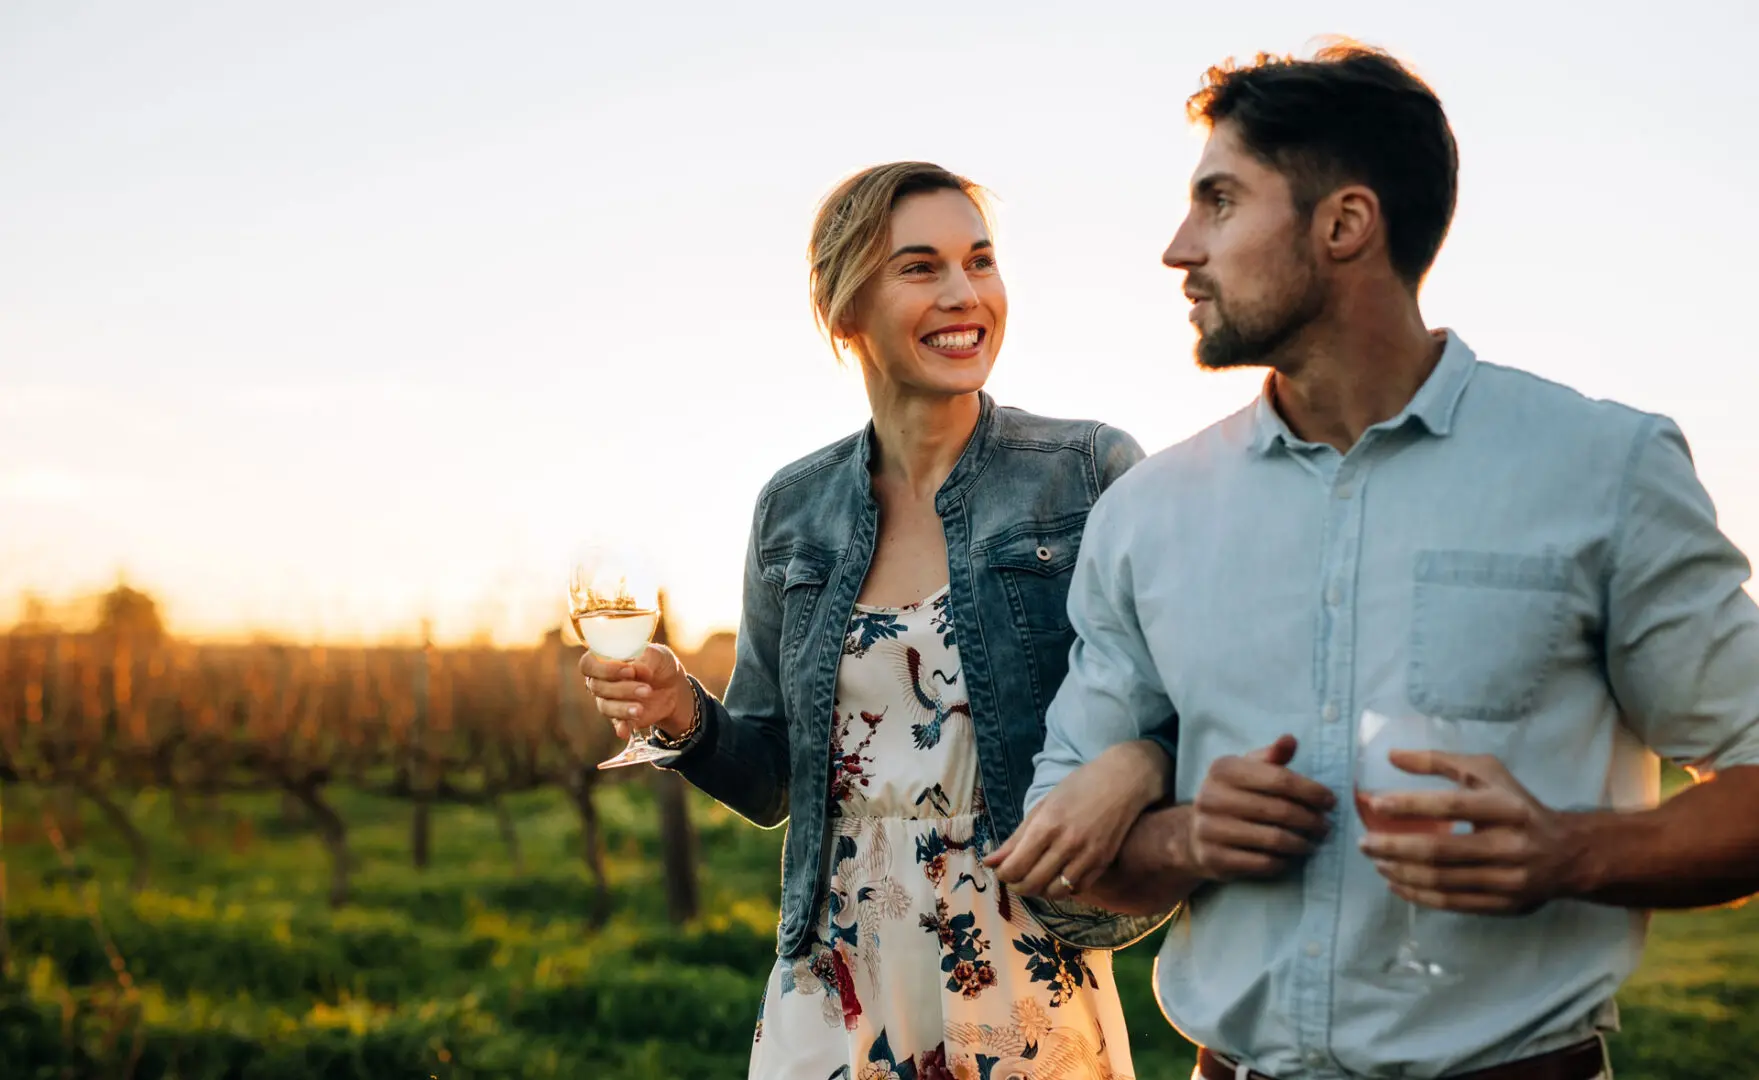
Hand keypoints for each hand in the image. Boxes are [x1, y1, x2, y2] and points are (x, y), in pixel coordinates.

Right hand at [578, 644, 694, 740]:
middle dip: (623, 689)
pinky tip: (625, 731)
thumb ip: (645, 660)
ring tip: (642, 708)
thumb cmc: (657, 663)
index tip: (630, 671)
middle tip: (647, 689)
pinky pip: (615, 723)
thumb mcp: (656, 655)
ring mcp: (609, 700)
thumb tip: (636, 668)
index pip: (589, 664)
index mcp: (603, 660)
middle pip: (597, 687)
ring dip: (623, 708)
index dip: (605, 669)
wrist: (672, 686)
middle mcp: (601, 681)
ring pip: (605, 706)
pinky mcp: (620, 717)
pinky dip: (621, 727)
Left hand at [985, 740, 1169, 897]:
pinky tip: (1058, 876)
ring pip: (1054, 892)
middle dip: (1017, 885)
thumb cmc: (1080, 786)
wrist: (1125, 780)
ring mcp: (1087, 855)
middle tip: (1016, 878)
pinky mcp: (1103, 863)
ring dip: (1040, 891)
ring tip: (1036, 878)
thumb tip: (989, 861)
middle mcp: (1067, 844)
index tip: (1003, 870)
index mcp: (1046, 825)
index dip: (1003, 874)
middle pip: (1032, 884)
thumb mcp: (1044, 805)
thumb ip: (1016, 837)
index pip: (1015, 867)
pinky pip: (1077, 889)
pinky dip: (1063, 888)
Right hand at [1186, 734, 1334, 881]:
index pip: (1279, 779)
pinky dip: (1283, 862)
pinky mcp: (1213, 858)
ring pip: (1273, 839)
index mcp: (1223, 769)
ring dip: (1301, 843)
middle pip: (1279, 810)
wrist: (1192, 833)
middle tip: (1326, 826)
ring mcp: (1209, 829)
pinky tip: (1290, 857)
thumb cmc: (1231, 796)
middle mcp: (1211, 797)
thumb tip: (1291, 740)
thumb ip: (1272, 756)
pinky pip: (1262, 863)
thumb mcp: (1247, 770)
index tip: (1331, 801)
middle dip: (1310, 820)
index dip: (1311, 791)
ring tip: (1313, 842)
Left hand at [1360, 750, 1588, 914]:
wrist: (1569, 854)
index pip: (1451, 806)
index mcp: (1506, 807)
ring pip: (1441, 880)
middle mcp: (1509, 845)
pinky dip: (1417, 894)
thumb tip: (1392, 756)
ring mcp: (1508, 880)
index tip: (1375, 803)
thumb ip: (1440, 762)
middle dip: (1394, 847)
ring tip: (1376, 861)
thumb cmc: (1517, 805)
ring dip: (1400, 872)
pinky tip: (1395, 883)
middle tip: (1364, 843)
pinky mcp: (1504, 905)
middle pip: (1440, 851)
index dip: (1410, 805)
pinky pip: (1451, 903)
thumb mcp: (1487, 773)